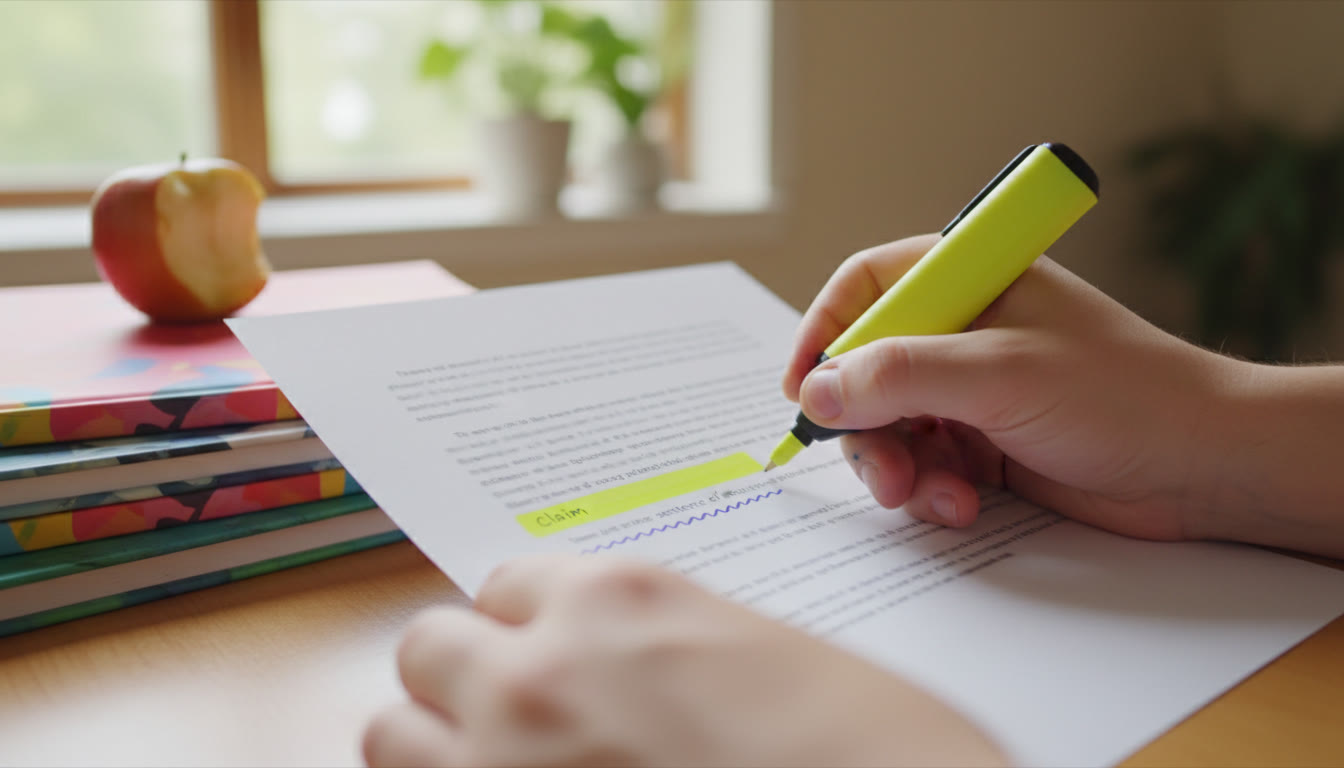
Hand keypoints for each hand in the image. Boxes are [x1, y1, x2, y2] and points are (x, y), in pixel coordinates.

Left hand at [364, 555, 1004, 766]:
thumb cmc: (869, 748)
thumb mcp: (761, 660)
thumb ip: (661, 651)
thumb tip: (626, 677)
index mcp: (619, 601)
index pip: (508, 586)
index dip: (529, 627)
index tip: (544, 655)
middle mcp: (542, 673)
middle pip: (429, 648)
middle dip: (464, 680)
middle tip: (514, 718)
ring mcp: (506, 765)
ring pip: (391, 735)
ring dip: (433, 746)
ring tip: (492, 767)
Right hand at [783, 234, 1248, 542]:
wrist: (1203, 465)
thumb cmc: (1122, 394)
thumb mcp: (1000, 373)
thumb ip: (900, 375)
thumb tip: (815, 392)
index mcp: (968, 280)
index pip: (865, 287)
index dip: (824, 333)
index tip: (802, 389)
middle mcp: (963, 329)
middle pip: (865, 368)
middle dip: (864, 425)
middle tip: (882, 471)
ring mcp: (973, 388)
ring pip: (889, 425)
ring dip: (898, 467)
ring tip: (931, 498)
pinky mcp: (986, 443)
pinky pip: (925, 464)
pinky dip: (931, 490)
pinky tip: (964, 507)